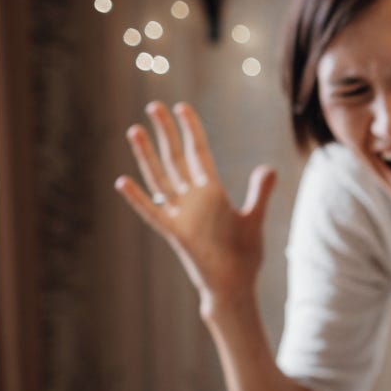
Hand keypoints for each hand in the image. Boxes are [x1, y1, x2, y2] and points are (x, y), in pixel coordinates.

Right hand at [114, 101, 275, 316]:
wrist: (235, 285)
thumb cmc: (244, 255)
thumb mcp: (254, 219)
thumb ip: (260, 193)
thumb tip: (267, 167)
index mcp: (212, 193)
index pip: (198, 153)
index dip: (191, 130)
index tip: (182, 107)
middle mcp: (193, 199)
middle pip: (175, 159)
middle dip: (165, 132)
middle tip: (153, 105)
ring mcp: (182, 215)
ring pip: (160, 178)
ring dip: (147, 155)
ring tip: (135, 130)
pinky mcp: (175, 233)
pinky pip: (153, 212)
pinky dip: (139, 198)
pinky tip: (123, 181)